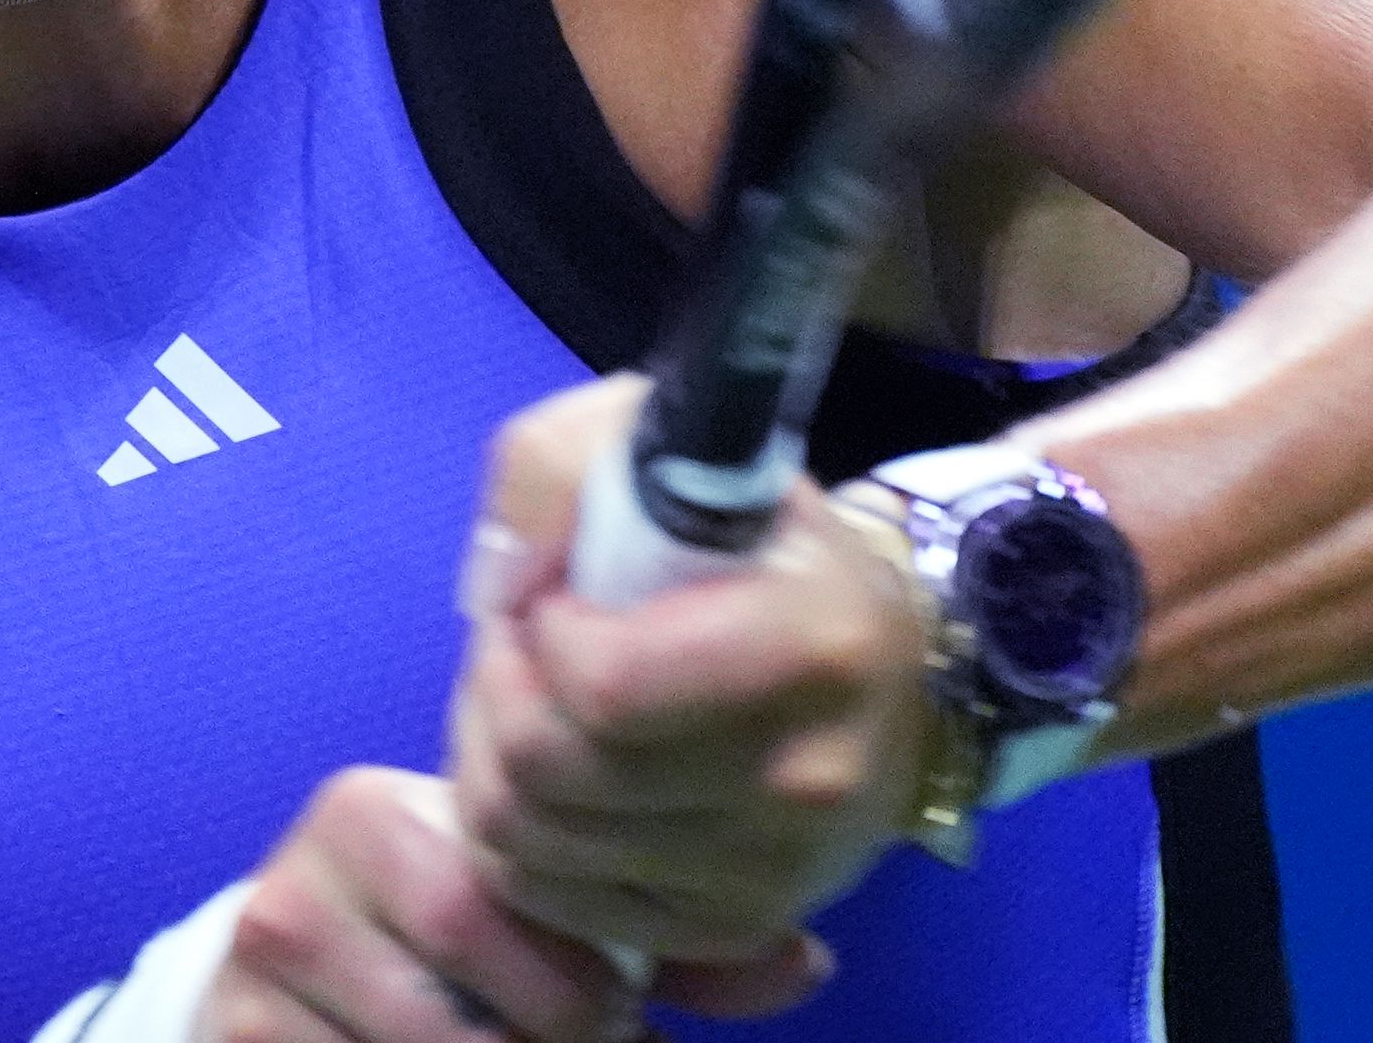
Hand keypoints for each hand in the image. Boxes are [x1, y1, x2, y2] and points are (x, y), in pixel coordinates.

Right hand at [197, 766, 828, 1040]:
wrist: (295, 982)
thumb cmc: (445, 950)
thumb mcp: (537, 920)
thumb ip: (665, 943)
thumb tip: (802, 963)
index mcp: (374, 815)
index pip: (505, 911)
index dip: (587, 992)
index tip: (618, 1021)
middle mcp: (297, 887)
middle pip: (474, 1007)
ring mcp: (257, 981)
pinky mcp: (240, 1041)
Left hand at [448, 375, 931, 970]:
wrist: (882, 662)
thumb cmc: (752, 539)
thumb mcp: (660, 443)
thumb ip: (556, 469)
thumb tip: (496, 579)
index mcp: (811, 647)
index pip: (605, 687)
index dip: (538, 629)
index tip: (554, 591)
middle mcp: (806, 781)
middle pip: (548, 771)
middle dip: (495, 690)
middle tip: (518, 646)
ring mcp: (772, 873)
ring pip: (529, 845)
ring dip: (490, 762)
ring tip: (528, 702)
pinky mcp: (733, 930)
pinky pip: (551, 903)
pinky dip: (518, 840)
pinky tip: (550, 776)